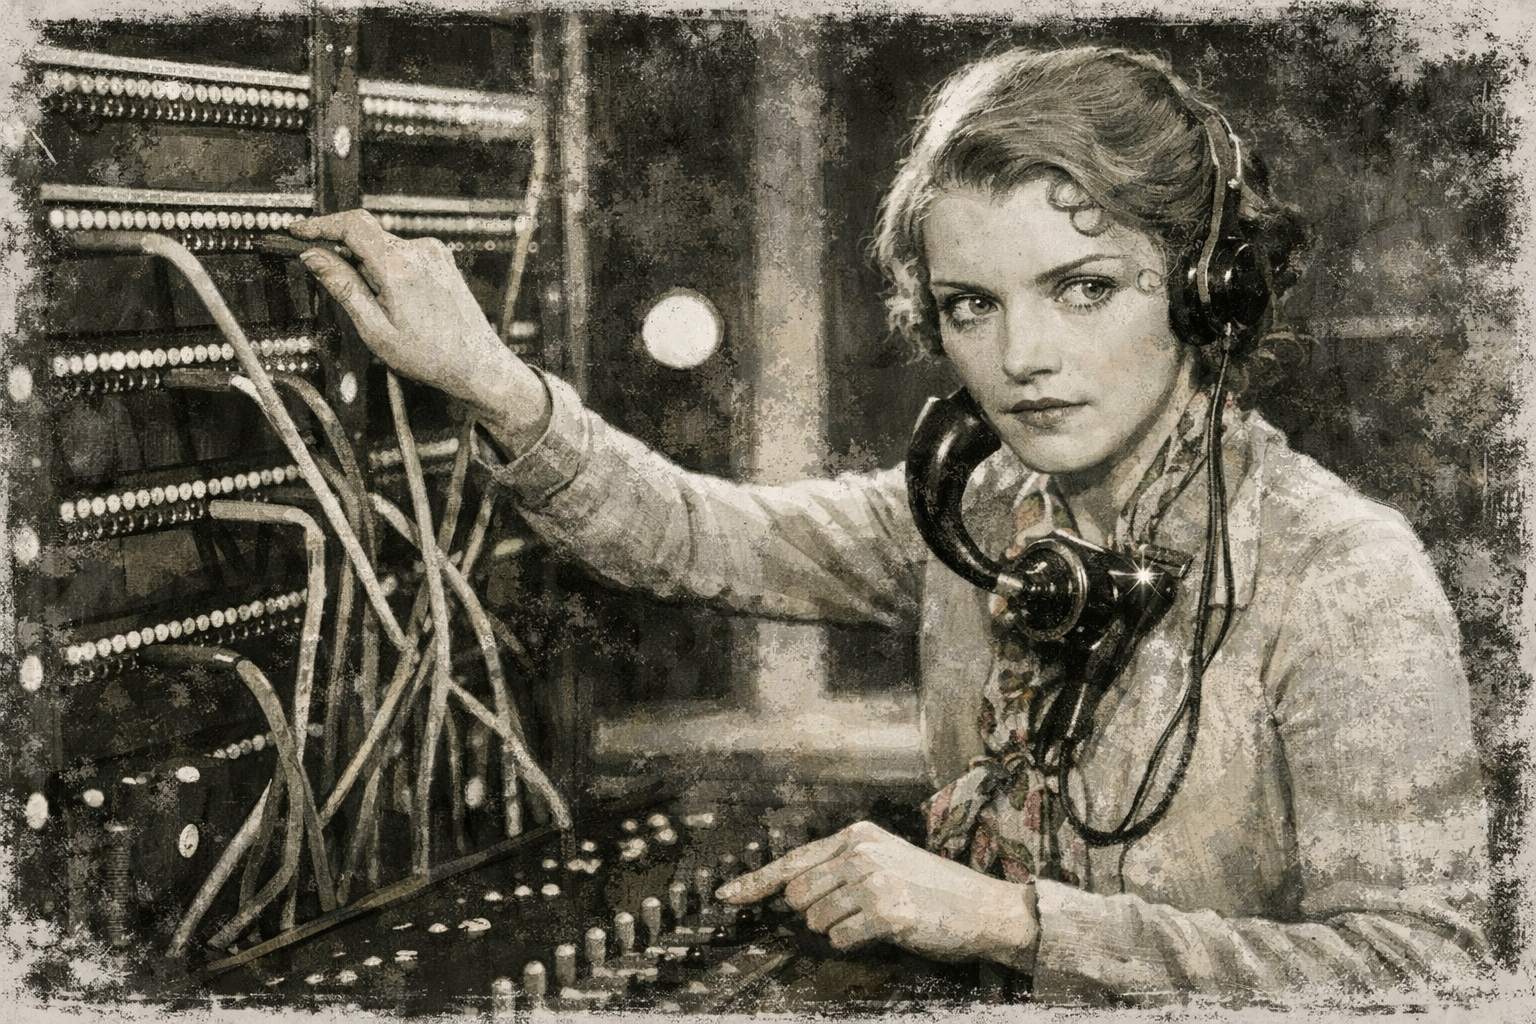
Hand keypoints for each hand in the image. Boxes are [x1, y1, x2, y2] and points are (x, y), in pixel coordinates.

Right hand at [291, 210, 549, 448]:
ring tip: (383, 309)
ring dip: (369, 266)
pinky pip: (403, 254)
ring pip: (384, 246)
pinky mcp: (442, 259)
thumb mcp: (375, 329)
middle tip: (336, 287)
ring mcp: (435, 253)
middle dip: (344, 255)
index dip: (318, 225)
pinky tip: (400, 303)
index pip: (351, 224)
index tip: (297, 232)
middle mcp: (420, 251)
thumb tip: (313, 256)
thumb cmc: (431, 356)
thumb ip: (343, 287)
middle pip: (366, 235)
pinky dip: (389, 269)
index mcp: (399, 266)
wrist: (477, 364)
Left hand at [714, 821, 1037, 966]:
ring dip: (837, 930)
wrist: (982, 907)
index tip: (726, 896)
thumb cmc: (930, 888)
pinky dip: (855, 944)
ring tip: (873, 919)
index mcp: (857, 835)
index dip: (755, 881)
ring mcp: (874, 882)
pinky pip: (841, 940)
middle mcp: (862, 853)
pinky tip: (884, 932)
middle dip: (813, 912)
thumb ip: (838, 867)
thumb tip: (786, 891)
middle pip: (797, 895)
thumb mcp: (883, 859)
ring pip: (816, 921)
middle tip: (851, 912)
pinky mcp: (887, 913)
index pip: (792, 860)